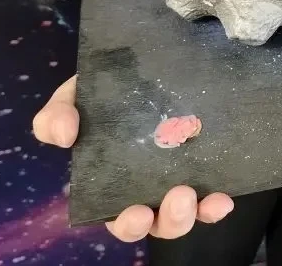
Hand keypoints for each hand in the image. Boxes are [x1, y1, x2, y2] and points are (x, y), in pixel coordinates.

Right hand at [32, 75, 233, 241]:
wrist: (138, 60)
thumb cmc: (101, 90)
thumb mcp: (72, 98)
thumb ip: (57, 114)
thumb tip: (62, 136)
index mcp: (112, 184)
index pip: (120, 216)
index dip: (130, 222)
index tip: (137, 214)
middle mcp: (148, 188)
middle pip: (159, 222)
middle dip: (169, 219)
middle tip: (179, 197)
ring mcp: (179, 177)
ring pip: (188, 212)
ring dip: (195, 212)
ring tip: (196, 194)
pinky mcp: (205, 164)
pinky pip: (213, 192)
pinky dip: (217, 202)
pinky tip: (224, 196)